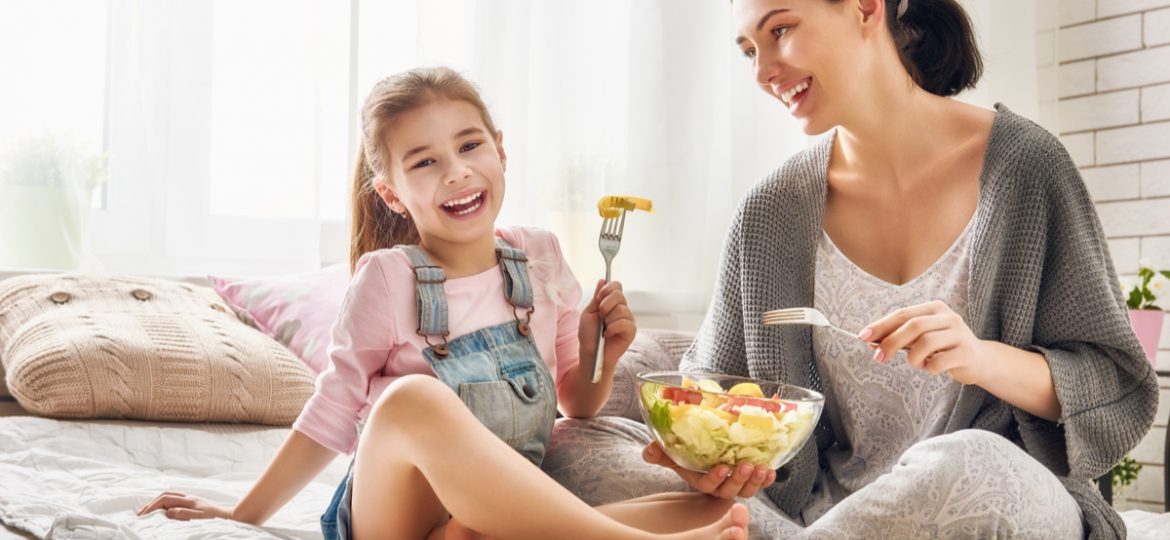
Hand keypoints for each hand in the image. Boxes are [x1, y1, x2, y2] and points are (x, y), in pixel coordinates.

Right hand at [137, 492, 232, 520]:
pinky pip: (174, 500)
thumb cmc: (214, 516)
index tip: (143, 515)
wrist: (228, 515)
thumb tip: (167, 511)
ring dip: (157, 503)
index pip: (164, 499)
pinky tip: (162, 510)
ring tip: (147, 512)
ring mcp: (189, 498)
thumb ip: (183, 513)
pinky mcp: (192, 502)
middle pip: (164, 495)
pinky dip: (164, 503)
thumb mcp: (199, 516)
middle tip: (140, 514)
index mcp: (187, 499)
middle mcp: (187, 497)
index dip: (152, 506)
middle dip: (151, 503)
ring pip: (169, 496)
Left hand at [578, 279, 635, 371]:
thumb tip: (603, 280)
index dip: (608, 289)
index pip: (616, 286)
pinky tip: (607, 335)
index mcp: (611, 303)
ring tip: (604, 329)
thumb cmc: (588, 335)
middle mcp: (622, 308)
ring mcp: (628, 319)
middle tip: (600, 317)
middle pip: (619, 294)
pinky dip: (613, 328)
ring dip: (608, 320)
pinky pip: (625, 322)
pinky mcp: (631, 331)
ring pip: (621, 309)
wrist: (590, 353)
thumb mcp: (589, 313)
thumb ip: (597, 297)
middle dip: (605, 305)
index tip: (598, 298)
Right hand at [642, 442, 775, 498]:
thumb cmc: (687, 450)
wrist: (707, 443)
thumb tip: (648, 450)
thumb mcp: (672, 450)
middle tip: (746, 465)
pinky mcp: (749, 479)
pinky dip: (766, 480)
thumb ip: (659, 452)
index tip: (723, 467)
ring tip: (762, 468)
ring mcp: (735, 483)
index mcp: (700, 479)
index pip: (707, 485)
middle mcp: (719, 486)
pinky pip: (759, 484)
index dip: (715, 478)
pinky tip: (771, 471)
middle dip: (738, 479)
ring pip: (746, 490)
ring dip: (755, 481)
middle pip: (729, 490)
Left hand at [861, 300, 989, 384]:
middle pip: (913, 326)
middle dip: (891, 342)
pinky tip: (932, 368)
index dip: (882, 325)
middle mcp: (948, 317)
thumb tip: (871, 340)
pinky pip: (939, 361)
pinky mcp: (967, 352)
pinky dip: (929, 368)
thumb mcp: (922, 338)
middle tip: (879, 357)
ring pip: (925, 343)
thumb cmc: (943, 348)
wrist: (980, 361)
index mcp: (934, 308)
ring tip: (916, 364)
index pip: (902, 314)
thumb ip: (901, 336)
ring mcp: (959, 334)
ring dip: (913, 358)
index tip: (863, 337)